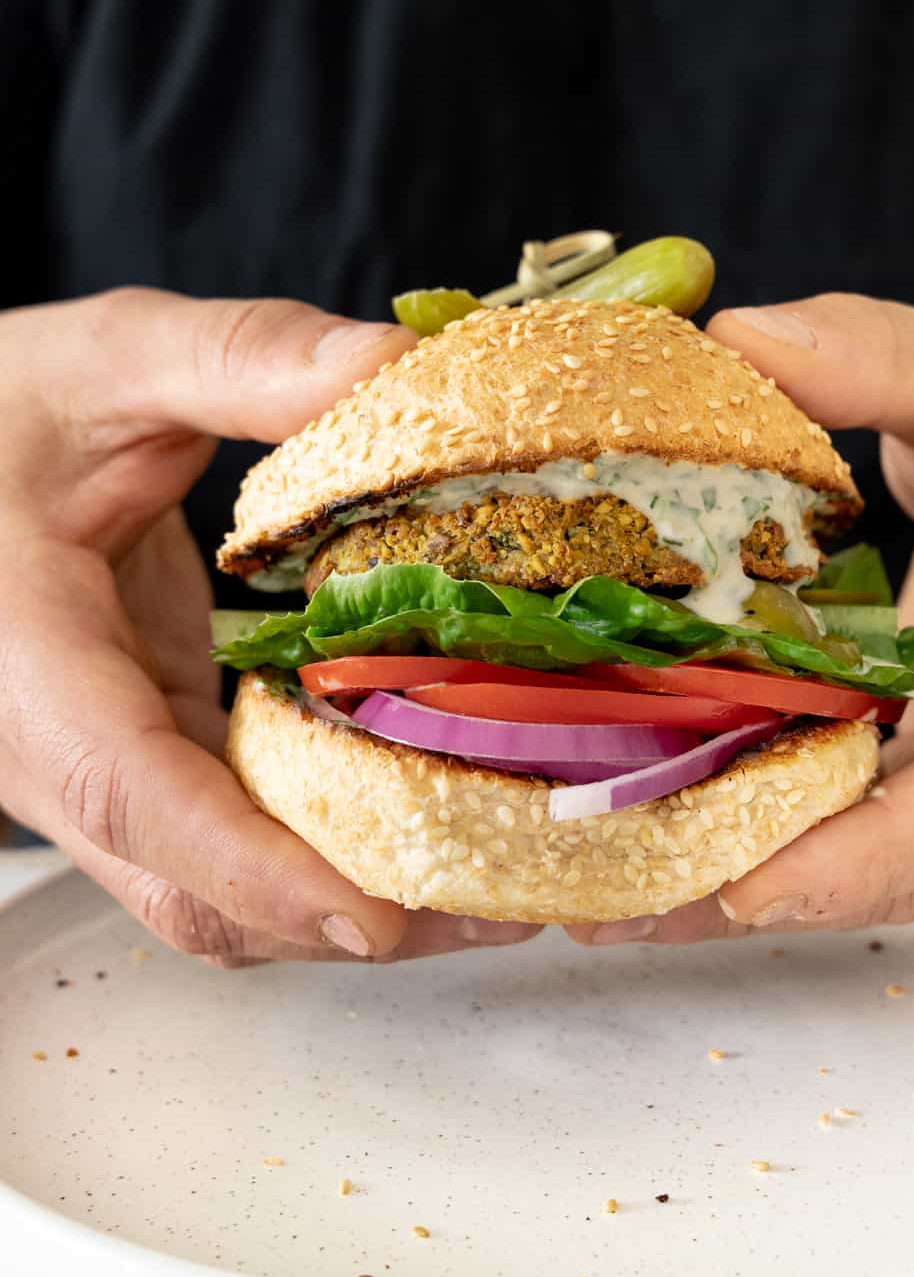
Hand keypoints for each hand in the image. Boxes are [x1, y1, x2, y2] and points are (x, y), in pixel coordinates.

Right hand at [0, 287, 540, 963]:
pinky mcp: (149, 760)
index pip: (127, 790)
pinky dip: (332, 856)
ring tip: (500, 882)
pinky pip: (235, 845)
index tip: (368, 916)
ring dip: (353, 903)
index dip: (249, 866)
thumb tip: (394, 368)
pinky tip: (433, 822)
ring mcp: (99, 771)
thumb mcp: (108, 358)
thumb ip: (242, 358)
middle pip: (191, 891)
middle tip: (503, 904)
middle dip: (345, 918)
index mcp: (22, 658)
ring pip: (217, 894)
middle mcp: (49, 749)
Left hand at [570, 293, 913, 945]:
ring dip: (757, 881)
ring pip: (893, 869)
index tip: (751, 888)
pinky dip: (783, 841)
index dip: (873, 854)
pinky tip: (674, 832)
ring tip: (614, 891)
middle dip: (770, 888)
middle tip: (617, 902)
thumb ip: (881, 358)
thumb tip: (743, 341)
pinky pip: (881, 834)